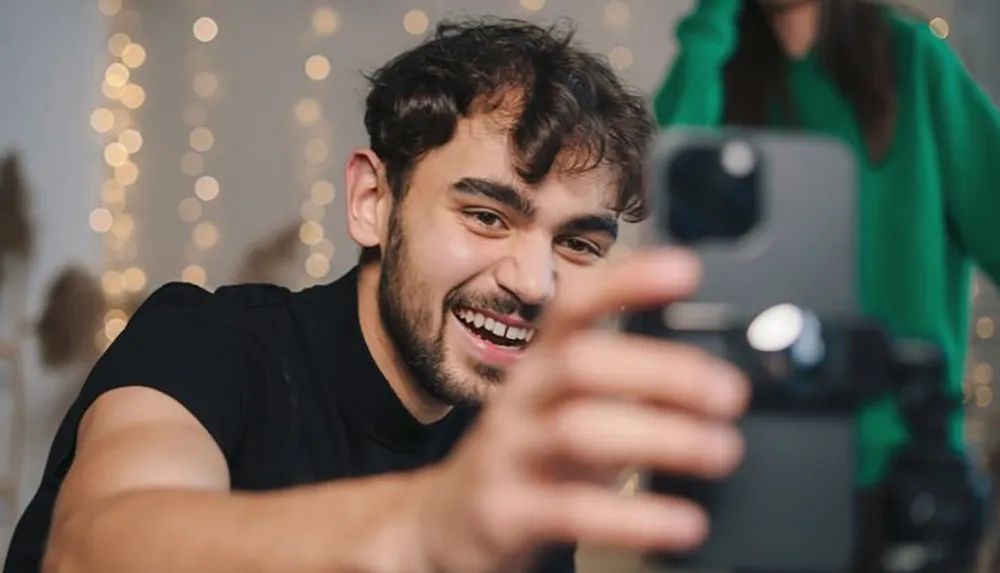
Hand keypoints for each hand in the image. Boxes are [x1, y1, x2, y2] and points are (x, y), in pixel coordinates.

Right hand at [416, 248, 749, 572]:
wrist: (447, 525)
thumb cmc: (530, 461)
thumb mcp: (574, 415)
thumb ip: (631, 397)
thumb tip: (709, 384)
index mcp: (540, 367)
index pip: (573, 309)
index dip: (625, 283)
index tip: (684, 270)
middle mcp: (519, 400)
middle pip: (580, 363)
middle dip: (661, 371)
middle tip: (727, 393)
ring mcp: (506, 454)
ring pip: (577, 431)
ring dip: (661, 439)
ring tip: (720, 451)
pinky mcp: (503, 512)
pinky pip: (569, 511)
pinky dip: (635, 518)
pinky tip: (682, 522)